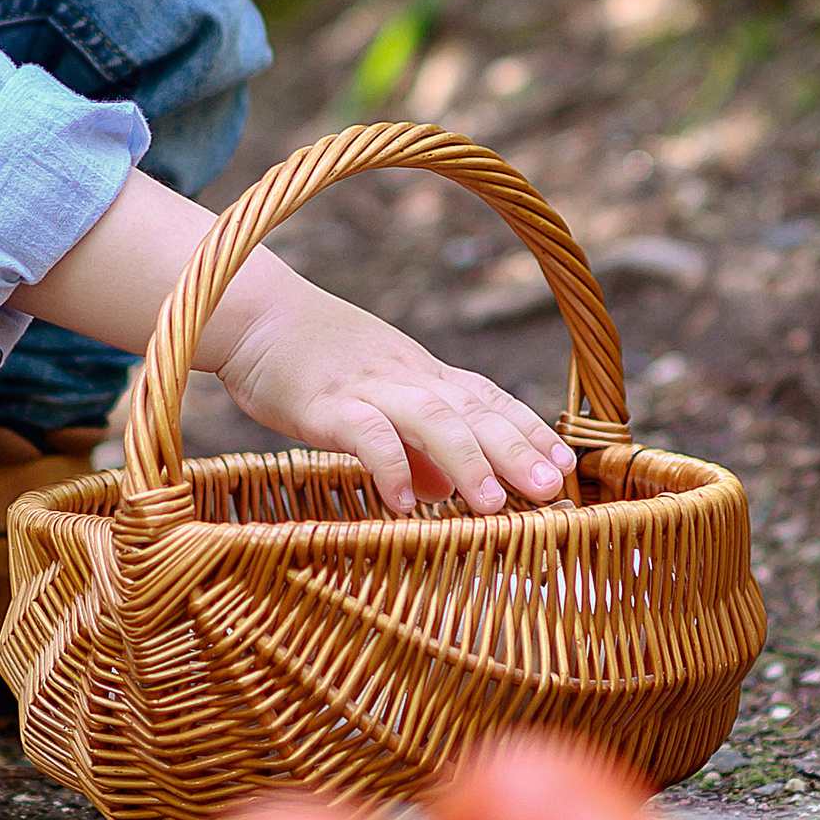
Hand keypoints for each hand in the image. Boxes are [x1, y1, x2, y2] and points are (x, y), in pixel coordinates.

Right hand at [27, 168, 575, 515]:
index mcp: (422, 373)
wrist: (251, 312)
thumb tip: (443, 492)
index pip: (488, 399)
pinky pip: (364, 434)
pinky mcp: (326, 402)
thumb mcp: (372, 399)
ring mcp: (368, 386)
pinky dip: (387, 466)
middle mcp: (406, 375)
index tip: (568, 468)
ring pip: (431, 418)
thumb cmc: (312, 361)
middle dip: (516, 450)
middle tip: (552, 492)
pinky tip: (403, 505)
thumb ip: (411, 446)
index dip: (529, 431)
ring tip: (492, 507)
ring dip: (467, 460)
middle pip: (473, 409)